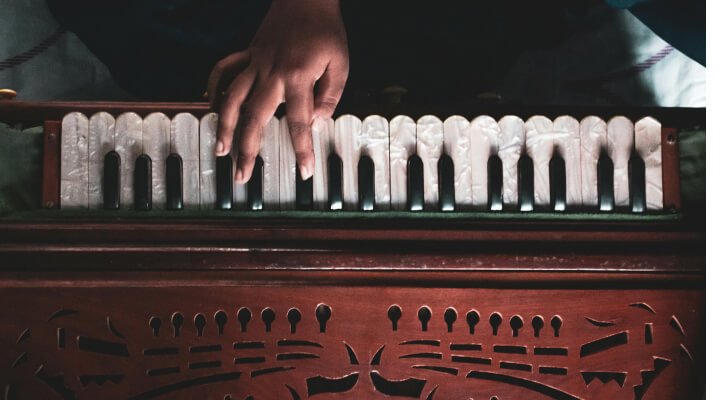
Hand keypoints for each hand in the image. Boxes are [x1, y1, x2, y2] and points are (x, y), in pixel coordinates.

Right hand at [208, 0, 348, 182]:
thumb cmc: (325, 31)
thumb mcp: (340, 63)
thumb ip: (331, 95)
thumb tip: (318, 121)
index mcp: (298, 78)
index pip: (299, 122)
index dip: (302, 149)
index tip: (304, 172)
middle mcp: (271, 74)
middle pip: (254, 118)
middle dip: (247, 150)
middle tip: (242, 176)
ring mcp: (255, 63)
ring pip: (232, 98)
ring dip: (224, 126)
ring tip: (221, 150)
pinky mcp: (247, 54)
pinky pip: (224, 70)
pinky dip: (213, 87)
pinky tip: (210, 106)